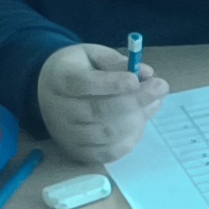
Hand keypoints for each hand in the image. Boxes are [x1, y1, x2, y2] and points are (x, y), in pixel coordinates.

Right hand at [33, 41, 167, 165]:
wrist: (47, 93)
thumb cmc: (78, 70)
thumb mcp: (93, 55)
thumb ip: (117, 62)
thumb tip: (146, 73)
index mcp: (60, 80)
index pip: (84, 84)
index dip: (112, 83)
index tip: (135, 79)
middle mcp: (58, 110)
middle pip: (98, 111)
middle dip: (135, 100)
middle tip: (160, 87)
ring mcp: (67, 134)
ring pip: (106, 134)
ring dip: (137, 119)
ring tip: (154, 103)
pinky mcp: (78, 152)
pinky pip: (109, 153)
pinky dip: (131, 139)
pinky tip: (141, 121)